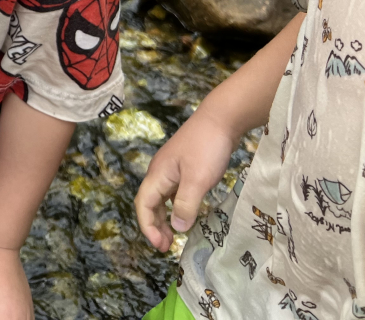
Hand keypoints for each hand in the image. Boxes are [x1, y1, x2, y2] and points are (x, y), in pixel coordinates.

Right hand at [134, 105, 237, 250]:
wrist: (220, 119)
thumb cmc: (207, 147)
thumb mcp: (198, 179)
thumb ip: (185, 204)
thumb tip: (176, 228)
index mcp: (158, 174)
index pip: (144, 205)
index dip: (148, 226)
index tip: (160, 245)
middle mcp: (160, 172)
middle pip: (149, 202)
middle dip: (154, 225)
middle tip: (166, 246)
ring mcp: (172, 168)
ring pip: (162, 198)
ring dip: (165, 218)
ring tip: (175, 236)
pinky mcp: (185, 167)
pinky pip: (174, 192)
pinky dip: (176, 207)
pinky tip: (188, 214)